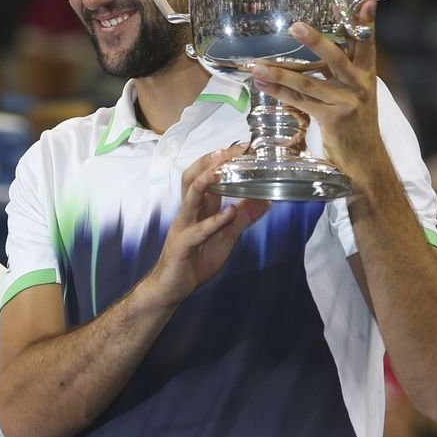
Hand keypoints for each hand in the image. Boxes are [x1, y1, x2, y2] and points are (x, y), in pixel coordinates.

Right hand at [144, 146, 270, 306]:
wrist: (171, 288)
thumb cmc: (195, 260)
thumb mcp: (226, 237)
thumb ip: (243, 218)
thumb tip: (266, 201)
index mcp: (198, 208)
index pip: (205, 176)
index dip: (221, 160)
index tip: (241, 147)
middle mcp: (188, 212)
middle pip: (192, 177)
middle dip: (209, 162)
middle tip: (229, 150)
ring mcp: (183, 227)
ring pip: (190, 198)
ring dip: (204, 183)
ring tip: (218, 171)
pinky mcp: (183, 245)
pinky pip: (198, 230)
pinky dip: (214, 221)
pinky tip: (228, 214)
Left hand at [249, 0, 386, 179]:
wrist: (367, 161)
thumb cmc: (356, 126)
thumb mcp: (357, 95)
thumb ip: (340, 74)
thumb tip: (315, 52)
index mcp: (367, 75)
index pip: (367, 44)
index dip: (366, 22)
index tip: (366, 0)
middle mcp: (359, 85)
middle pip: (335, 57)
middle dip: (315, 41)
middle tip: (295, 26)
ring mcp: (346, 102)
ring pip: (307, 82)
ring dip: (279, 73)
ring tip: (257, 65)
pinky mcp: (332, 119)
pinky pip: (299, 102)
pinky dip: (278, 93)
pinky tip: (262, 85)